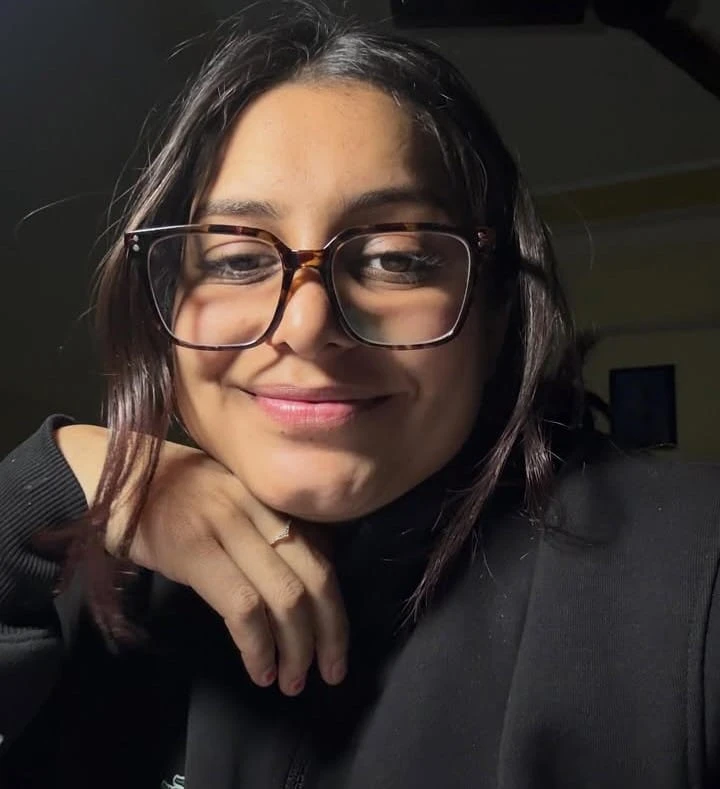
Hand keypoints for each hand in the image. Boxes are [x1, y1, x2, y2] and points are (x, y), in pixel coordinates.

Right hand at [56, 425, 348, 695]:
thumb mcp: (234, 500)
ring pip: (285, 597)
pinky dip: (258, 646)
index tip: (336, 645)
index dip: (337, 609)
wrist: (115, 475)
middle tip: (330, 673)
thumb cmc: (175, 492)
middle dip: (330, 635)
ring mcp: (228, 528)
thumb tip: (305, 577)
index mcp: (271, 500)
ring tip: (292, 682)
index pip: (324, 556)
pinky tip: (258, 670)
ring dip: (296, 650)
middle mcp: (259, 510)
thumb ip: (269, 529)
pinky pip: (243, 607)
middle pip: (315, 579)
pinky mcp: (195, 551)